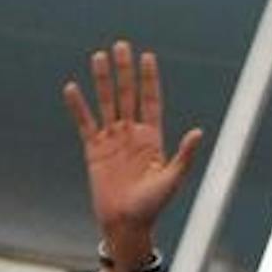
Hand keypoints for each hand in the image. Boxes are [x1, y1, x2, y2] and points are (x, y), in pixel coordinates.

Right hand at [63, 41, 202, 271]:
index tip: (147, 56)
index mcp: (152, 139)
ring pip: (107, 104)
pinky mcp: (94, 150)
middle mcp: (131, 135)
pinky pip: (85, 123)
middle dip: (125, 71)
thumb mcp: (172, 180)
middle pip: (127, 96)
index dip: (148, 80)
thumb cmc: (152, 207)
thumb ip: (184, 155)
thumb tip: (198, 133)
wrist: (126, 225)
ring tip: (100, 56)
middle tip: (121, 45)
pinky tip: (72, 88)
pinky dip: (78, 107)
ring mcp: (112, 141)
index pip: (150, 101)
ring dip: (103, 81)